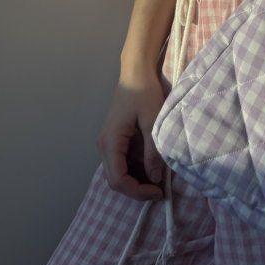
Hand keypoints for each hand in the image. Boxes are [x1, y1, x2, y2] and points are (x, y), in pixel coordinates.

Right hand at [96, 69, 166, 200]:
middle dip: (137, 190)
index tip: (158, 192)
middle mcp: (104, 146)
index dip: (137, 192)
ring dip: (136, 181)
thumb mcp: (153, 122)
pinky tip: (152, 168)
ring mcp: (108, 143)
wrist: (136, 72)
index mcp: (110, 142)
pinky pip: (122, 162)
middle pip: (115, 180)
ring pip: (118, 173)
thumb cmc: (144, 92)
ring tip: (158, 181)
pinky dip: (136, 170)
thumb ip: (153, 152)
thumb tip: (155, 179)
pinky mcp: (116, 140)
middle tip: (159, 191)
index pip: (118, 180)